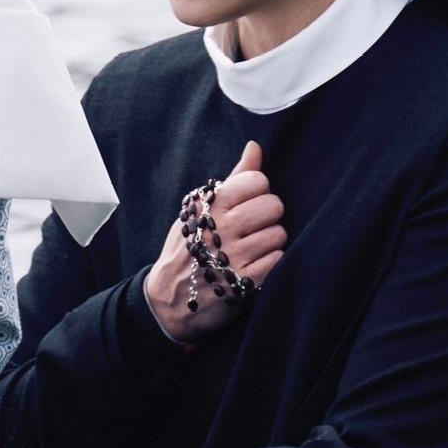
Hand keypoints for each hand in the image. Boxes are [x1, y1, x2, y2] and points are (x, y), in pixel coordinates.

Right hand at [144, 140, 285, 342]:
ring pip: (279, 234)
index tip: (247, 203)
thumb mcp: (199, 210)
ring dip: (270, 242)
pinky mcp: (244, 283)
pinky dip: (270, 262)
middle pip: (273, 206)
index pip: (257, 181)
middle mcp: (220, 228)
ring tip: (251, 249)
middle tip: (252, 228)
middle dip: (268, 216)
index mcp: (209, 206)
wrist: (169, 299)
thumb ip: (233, 179)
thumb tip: (254, 147)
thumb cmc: (189, 247)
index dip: (258, 191)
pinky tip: (254, 265)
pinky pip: (277, 260)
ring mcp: (232, 256)